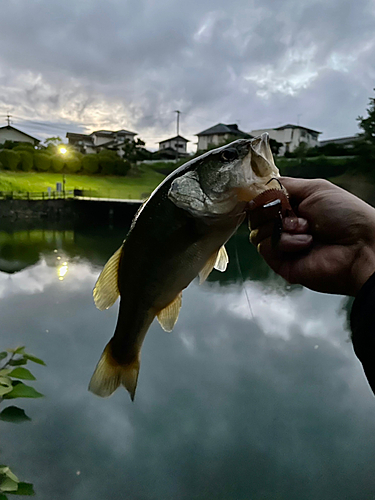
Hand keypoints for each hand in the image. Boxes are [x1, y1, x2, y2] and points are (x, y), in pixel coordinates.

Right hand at [249, 177, 374, 295]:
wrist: (360, 246)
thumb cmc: (346, 216)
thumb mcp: (315, 188)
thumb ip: (284, 184)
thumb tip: (258, 184)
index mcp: (292, 207)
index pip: (262, 199)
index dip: (260, 195)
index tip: (264, 193)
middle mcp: (284, 226)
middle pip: (255, 215)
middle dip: (271, 210)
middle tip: (291, 211)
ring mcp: (282, 245)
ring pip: (257, 231)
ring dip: (281, 227)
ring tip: (306, 229)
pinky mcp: (280, 263)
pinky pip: (265, 247)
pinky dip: (284, 242)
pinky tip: (305, 243)